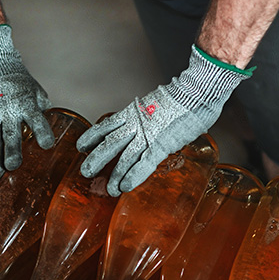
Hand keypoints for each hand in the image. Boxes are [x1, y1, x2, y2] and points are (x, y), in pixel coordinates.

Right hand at [0, 24, 53, 178]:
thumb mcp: (36, 92)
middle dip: (11, 152)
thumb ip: (43, 109)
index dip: (42, 133)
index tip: (46, 145)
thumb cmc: (20, 82)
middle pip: (10, 134)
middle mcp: (8, 110)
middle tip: (12, 167)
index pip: (37, 120)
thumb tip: (54, 123)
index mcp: (27, 104)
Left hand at [77, 45, 253, 195]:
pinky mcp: (161, 145)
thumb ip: (149, 116)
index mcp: (133, 112)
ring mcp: (147, 135)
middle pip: (108, 144)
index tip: (81, 147)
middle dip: (96, 160)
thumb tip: (150, 125)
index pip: (106, 126)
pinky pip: (144, 164)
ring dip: (115, 175)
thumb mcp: (157, 103)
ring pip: (123, 157)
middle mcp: (135, 124)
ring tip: (107, 189)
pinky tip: (125, 187)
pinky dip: (133, 177)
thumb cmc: (184, 96)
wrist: (197, 90)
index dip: (92, 137)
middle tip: (85, 172)